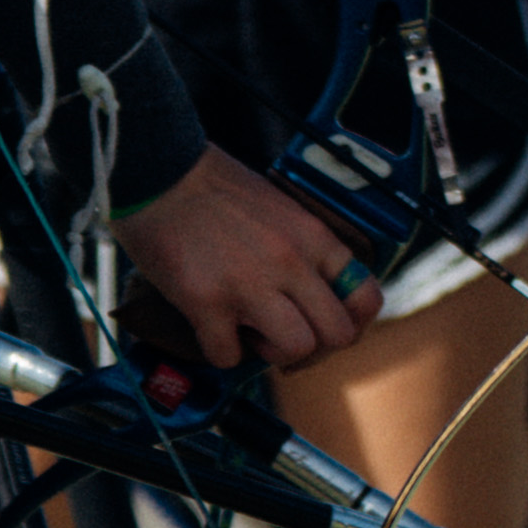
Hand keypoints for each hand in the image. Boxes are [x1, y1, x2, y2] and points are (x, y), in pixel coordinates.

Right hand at [108, 144, 379, 373]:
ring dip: (273, 354)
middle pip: (337, 334)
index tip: (325, 327)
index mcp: (312, 236)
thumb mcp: (280, 209)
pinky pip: (229, 357)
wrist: (161, 171)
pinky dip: (221, 352)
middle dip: (315, 349)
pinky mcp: (207, 303)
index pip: (366, 297)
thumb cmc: (214, 187)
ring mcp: (250, 284)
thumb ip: (301, 249)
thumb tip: (308, 294)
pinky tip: (211, 330)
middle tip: (285, 339)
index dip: (351, 323)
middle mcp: (291, 262)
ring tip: (250, 333)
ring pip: (294, 349)